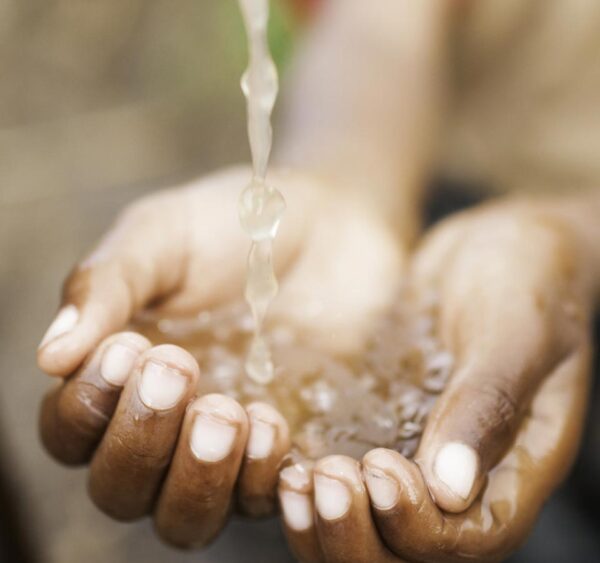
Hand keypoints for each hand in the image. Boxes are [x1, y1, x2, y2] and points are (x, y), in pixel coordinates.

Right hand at [37, 166, 405, 547]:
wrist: (328, 222)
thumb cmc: (234, 224)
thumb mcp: (161, 235)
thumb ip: (107, 286)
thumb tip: (49, 356)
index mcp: (121, 372)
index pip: (71, 429)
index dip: (87, 406)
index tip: (131, 347)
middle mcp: (167, 420)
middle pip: (121, 489)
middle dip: (139, 443)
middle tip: (178, 369)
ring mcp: (228, 441)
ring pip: (184, 516)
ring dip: (197, 477)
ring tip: (227, 409)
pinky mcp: (288, 444)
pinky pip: (263, 498)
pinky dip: (260, 478)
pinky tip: (273, 421)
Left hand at [279, 201, 592, 561]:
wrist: (495, 247)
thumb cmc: (528, 278)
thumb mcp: (517, 330)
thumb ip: (490, 402)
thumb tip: (452, 488)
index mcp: (513, 467)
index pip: (465, 538)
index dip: (416, 524)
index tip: (380, 469)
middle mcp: (461, 474)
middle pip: (403, 549)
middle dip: (356, 531)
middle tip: (321, 479)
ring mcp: (416, 451)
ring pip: (364, 523)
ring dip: (322, 517)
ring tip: (290, 477)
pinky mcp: (379, 423)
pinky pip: (342, 471)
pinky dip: (309, 478)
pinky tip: (278, 452)